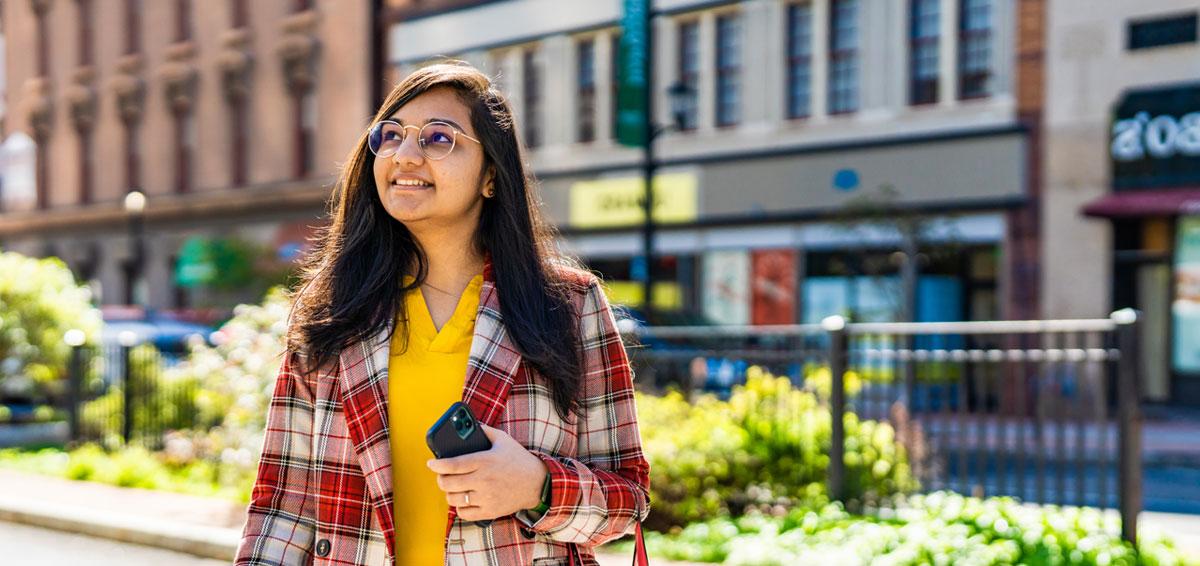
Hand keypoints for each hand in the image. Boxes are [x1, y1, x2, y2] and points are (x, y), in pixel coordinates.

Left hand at [427, 423, 548, 521]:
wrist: (537, 483)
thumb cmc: (518, 459)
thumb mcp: (503, 439)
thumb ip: (484, 430)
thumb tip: (466, 425)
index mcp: (485, 461)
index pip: (453, 464)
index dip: (437, 465)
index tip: (431, 463)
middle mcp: (483, 480)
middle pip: (448, 483)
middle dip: (440, 479)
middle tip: (442, 475)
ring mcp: (486, 497)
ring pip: (453, 499)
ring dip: (449, 493)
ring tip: (453, 487)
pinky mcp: (489, 511)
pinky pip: (464, 513)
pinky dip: (459, 507)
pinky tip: (464, 499)